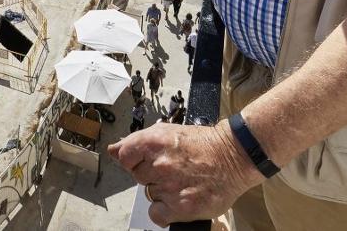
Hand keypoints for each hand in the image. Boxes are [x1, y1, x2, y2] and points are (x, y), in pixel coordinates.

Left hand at [108, 120, 258, 226]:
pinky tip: (178, 199)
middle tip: (173, 169)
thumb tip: (114, 150)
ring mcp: (169, 187)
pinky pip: (156, 215)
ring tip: (182, 181)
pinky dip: (165, 211)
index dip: (134, 160)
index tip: (145, 161)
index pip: (124, 156)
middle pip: (138, 177)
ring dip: (162, 191)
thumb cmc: (203, 144)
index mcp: (154, 141)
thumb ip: (137, 142)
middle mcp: (159, 164)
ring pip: (149, 195)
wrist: (233, 157)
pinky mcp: (181, 207)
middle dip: (152, 175)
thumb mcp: (167, 132)